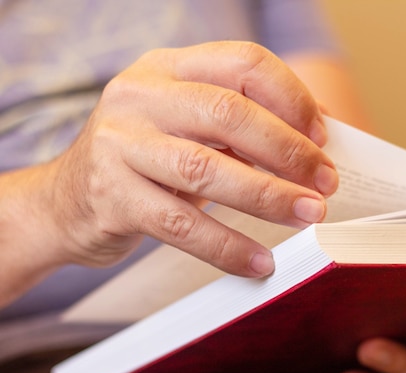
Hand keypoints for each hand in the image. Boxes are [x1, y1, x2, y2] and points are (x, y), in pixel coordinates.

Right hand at [34, 41, 337, 277]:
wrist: (66, 202)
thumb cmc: (147, 161)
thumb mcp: (189, 126)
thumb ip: (244, 125)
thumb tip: (319, 135)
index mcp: (168, 67)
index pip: (243, 63)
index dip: (292, 99)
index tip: (322, 138)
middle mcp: (140, 95)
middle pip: (228, 112)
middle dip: (288, 151)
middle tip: (325, 183)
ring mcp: (120, 143)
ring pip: (206, 167)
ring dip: (268, 195)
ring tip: (309, 214)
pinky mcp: (111, 196)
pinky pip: (181, 224)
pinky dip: (227, 246)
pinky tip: (260, 262)